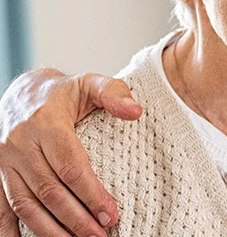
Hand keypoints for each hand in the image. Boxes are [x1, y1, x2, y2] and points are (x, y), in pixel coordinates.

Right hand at [0, 69, 141, 236]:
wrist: (23, 93)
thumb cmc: (64, 93)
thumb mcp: (90, 83)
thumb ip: (114, 93)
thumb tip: (135, 112)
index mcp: (46, 124)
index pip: (70, 166)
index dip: (91, 193)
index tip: (111, 214)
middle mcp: (21, 145)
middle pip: (49, 190)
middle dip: (76, 218)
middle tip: (101, 236)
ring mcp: (6, 162)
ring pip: (26, 204)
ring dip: (50, 230)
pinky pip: (2, 206)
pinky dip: (10, 229)